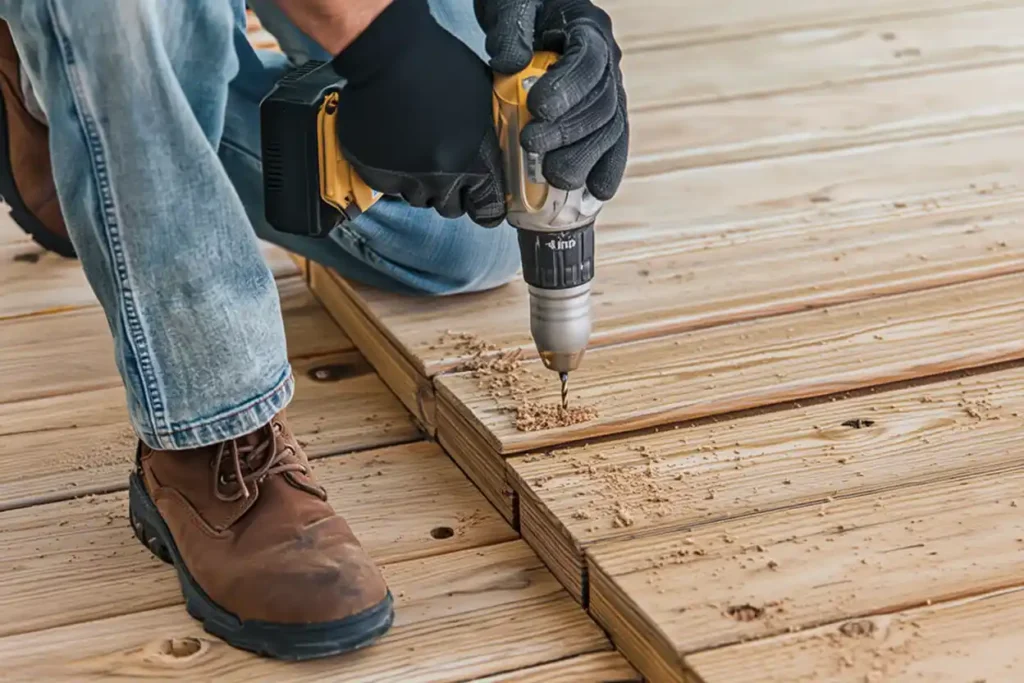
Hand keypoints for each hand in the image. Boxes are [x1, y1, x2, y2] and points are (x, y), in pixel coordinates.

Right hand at [331, 0, 505, 226]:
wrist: (388, 54)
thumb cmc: (442, 68)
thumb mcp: (484, 102)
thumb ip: (489, 139)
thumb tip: (495, 154)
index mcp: (477, 166)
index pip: (488, 212)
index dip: (485, 205)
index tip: (480, 198)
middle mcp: (442, 181)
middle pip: (450, 208)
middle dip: (450, 192)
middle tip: (444, 166)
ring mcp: (406, 181)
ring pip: (417, 198)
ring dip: (420, 182)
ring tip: (416, 151)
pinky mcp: (375, 175)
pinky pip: (389, 185)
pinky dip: (391, 172)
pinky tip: (393, 146)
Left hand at [474, 0, 627, 200]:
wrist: (528, 17)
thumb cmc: (521, 7)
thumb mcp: (512, 4)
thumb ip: (511, 27)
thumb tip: (509, 62)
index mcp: (589, 29)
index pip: (589, 62)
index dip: (569, 88)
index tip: (538, 107)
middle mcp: (607, 62)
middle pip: (602, 104)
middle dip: (569, 131)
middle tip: (532, 143)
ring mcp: (606, 91)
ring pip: (609, 130)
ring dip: (584, 158)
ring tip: (553, 176)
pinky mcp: (597, 116)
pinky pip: (611, 144)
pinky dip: (605, 169)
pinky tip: (596, 193)